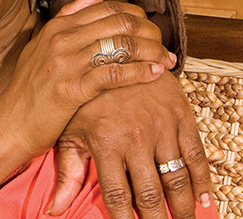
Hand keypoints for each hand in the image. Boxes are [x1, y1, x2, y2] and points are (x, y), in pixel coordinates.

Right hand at [3, 0, 176, 156]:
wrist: (10, 123)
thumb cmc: (29, 90)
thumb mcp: (42, 46)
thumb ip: (68, 19)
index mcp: (56, 28)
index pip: (106, 8)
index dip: (136, 16)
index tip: (150, 29)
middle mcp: (61, 40)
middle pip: (119, 23)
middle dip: (150, 32)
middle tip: (164, 45)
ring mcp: (66, 63)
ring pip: (121, 45)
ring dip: (151, 52)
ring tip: (166, 61)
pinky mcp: (72, 89)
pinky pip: (115, 74)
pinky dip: (140, 72)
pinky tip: (153, 74)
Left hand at [49, 72, 212, 218]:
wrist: (111, 52)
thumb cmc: (85, 99)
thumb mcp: (70, 132)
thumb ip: (66, 173)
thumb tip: (53, 210)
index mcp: (105, 142)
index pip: (117, 194)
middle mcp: (134, 136)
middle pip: (150, 193)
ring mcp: (160, 126)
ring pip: (177, 178)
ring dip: (184, 207)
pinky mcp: (179, 115)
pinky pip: (196, 154)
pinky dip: (203, 180)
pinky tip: (203, 199)